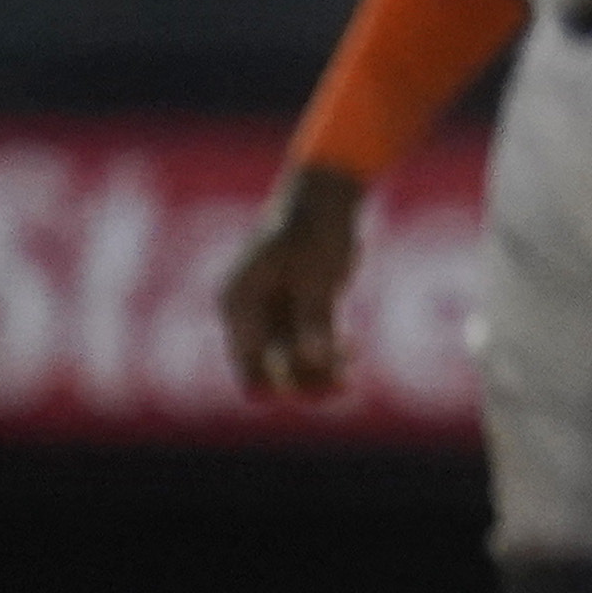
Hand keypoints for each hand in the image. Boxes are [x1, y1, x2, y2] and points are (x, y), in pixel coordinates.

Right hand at [219, 169, 367, 400]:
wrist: (328, 198)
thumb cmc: (315, 229)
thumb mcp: (315, 275)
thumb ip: (313, 319)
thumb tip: (311, 361)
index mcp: (238, 301)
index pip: (244, 356)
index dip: (264, 381)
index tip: (289, 394)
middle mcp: (251, 310)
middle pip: (268, 362)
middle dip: (299, 380)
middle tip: (338, 386)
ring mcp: (275, 309)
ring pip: (292, 357)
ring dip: (318, 371)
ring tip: (348, 381)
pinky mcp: (302, 307)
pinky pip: (311, 342)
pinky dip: (329, 353)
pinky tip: (353, 352)